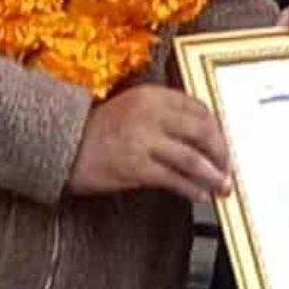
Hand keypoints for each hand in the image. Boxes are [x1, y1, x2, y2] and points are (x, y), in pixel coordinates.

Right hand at [66, 83, 231, 201]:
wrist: (60, 145)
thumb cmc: (98, 130)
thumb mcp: (132, 109)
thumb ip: (164, 115)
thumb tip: (201, 137)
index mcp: (152, 95)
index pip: (199, 108)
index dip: (217, 128)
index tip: (223, 143)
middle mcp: (150, 113)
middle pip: (202, 131)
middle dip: (221, 152)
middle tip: (227, 166)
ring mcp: (142, 139)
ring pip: (191, 157)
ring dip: (212, 175)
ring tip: (222, 186)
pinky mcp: (135, 165)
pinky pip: (172, 178)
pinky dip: (190, 188)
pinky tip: (199, 194)